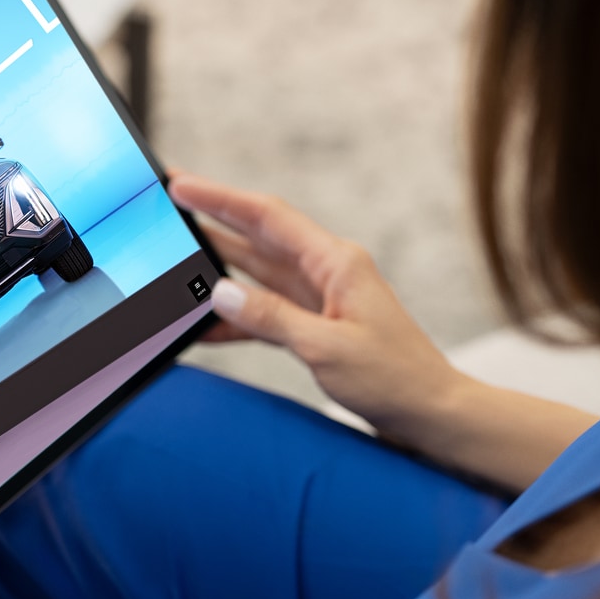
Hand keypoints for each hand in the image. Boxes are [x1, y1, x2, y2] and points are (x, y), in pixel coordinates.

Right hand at [169, 173, 463, 442]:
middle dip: (211, 218)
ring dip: (215, 266)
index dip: (219, 198)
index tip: (180, 185)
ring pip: (255, 273)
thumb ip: (271, 317)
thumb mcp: (327, 348)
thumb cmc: (394, 378)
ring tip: (173, 255)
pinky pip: (263, 312)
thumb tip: (220, 293)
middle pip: (256, 236)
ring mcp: (318, 298)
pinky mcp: (313, 325)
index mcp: (335, 262)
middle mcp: (324, 271)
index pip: (267, 217)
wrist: (430, 413)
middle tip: (169, 201)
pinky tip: (202, 325)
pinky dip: (233, 318)